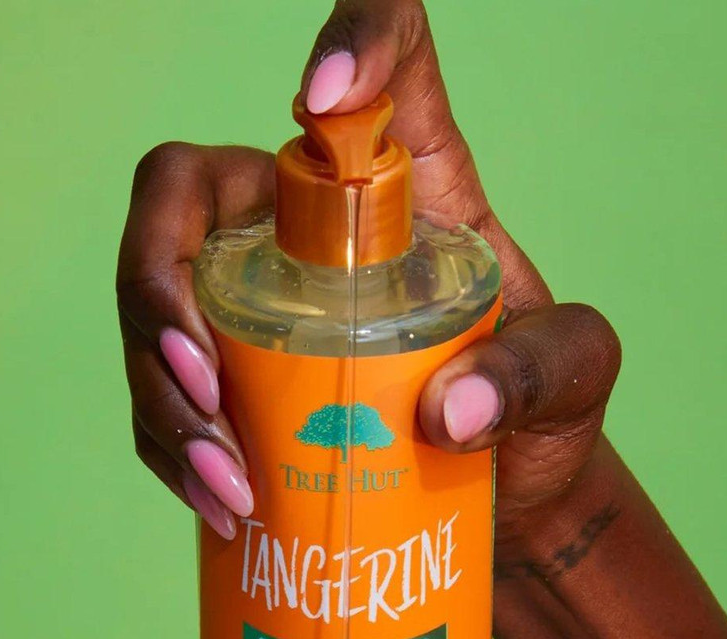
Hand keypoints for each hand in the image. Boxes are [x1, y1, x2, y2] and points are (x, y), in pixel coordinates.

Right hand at [119, 0, 619, 567]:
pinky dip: (174, 454)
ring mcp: (254, 309)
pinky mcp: (231, 388)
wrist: (507, 500)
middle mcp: (307, 231)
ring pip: (154, 312)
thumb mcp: (572, 382)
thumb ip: (537, 373)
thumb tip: (447, 412)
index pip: (384, 62)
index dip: (351, 41)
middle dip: (161, 283)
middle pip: (183, 196)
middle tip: (206, 384)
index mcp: (405, 187)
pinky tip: (222, 505)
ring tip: (228, 486)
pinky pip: (163, 401)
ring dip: (164, 398)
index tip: (320, 100)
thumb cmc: (543, 416)